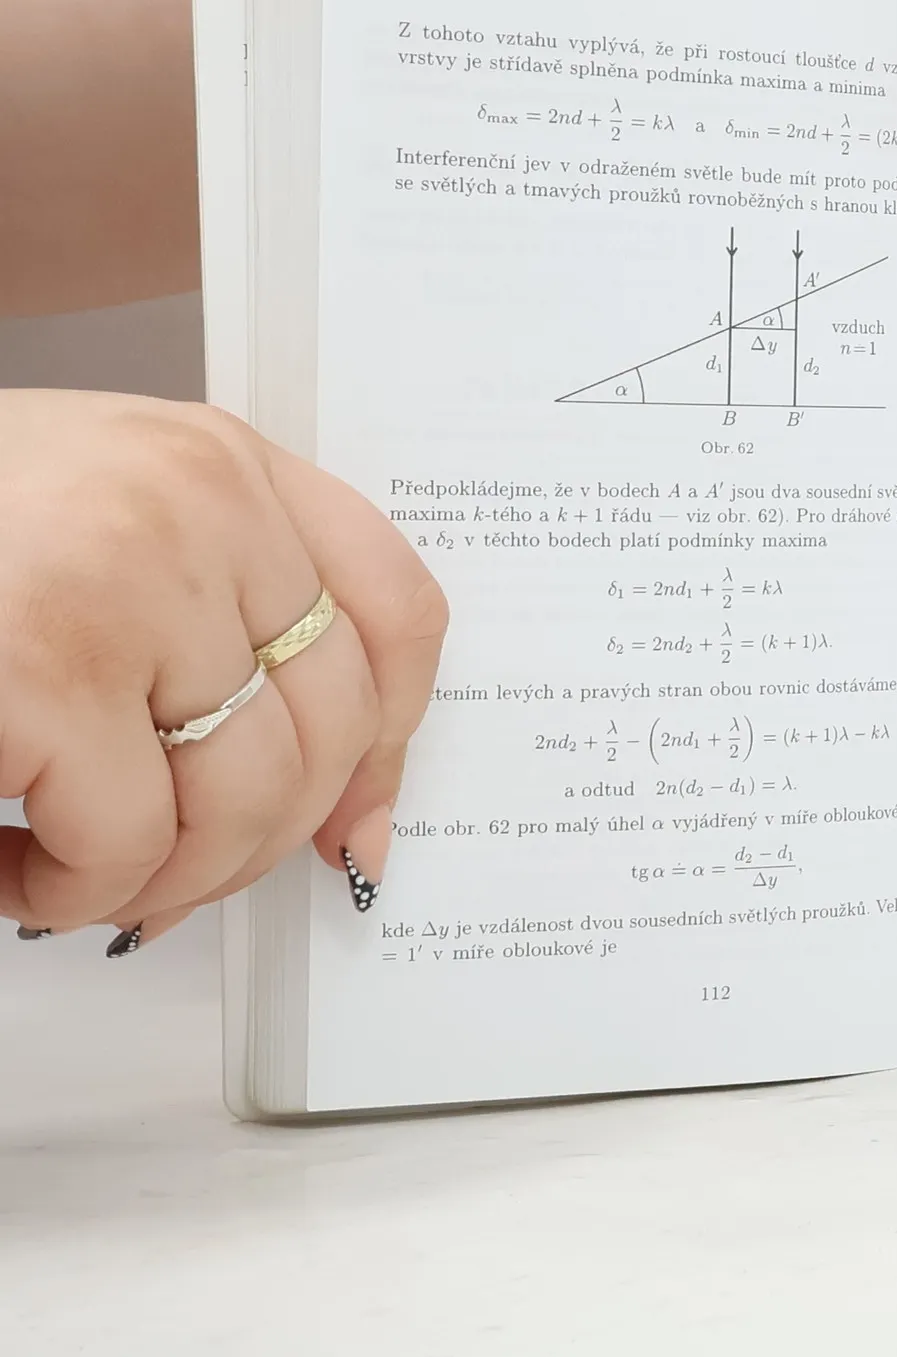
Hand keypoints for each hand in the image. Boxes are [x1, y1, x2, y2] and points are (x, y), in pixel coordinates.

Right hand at [0, 392, 446, 949]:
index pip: (397, 605)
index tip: (360, 818)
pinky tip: (12, 870)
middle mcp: (197, 502)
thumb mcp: (103, 525)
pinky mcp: (42, 668)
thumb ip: (222, 617)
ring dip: (166, 878)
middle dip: (264, 840)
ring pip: (245, 796)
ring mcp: (126, 579)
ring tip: (80, 875)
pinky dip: (73, 895)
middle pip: (332, 722)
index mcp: (221, 461)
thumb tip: (347, 799)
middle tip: (176, 877)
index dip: (395, 738)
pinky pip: (126, 844)